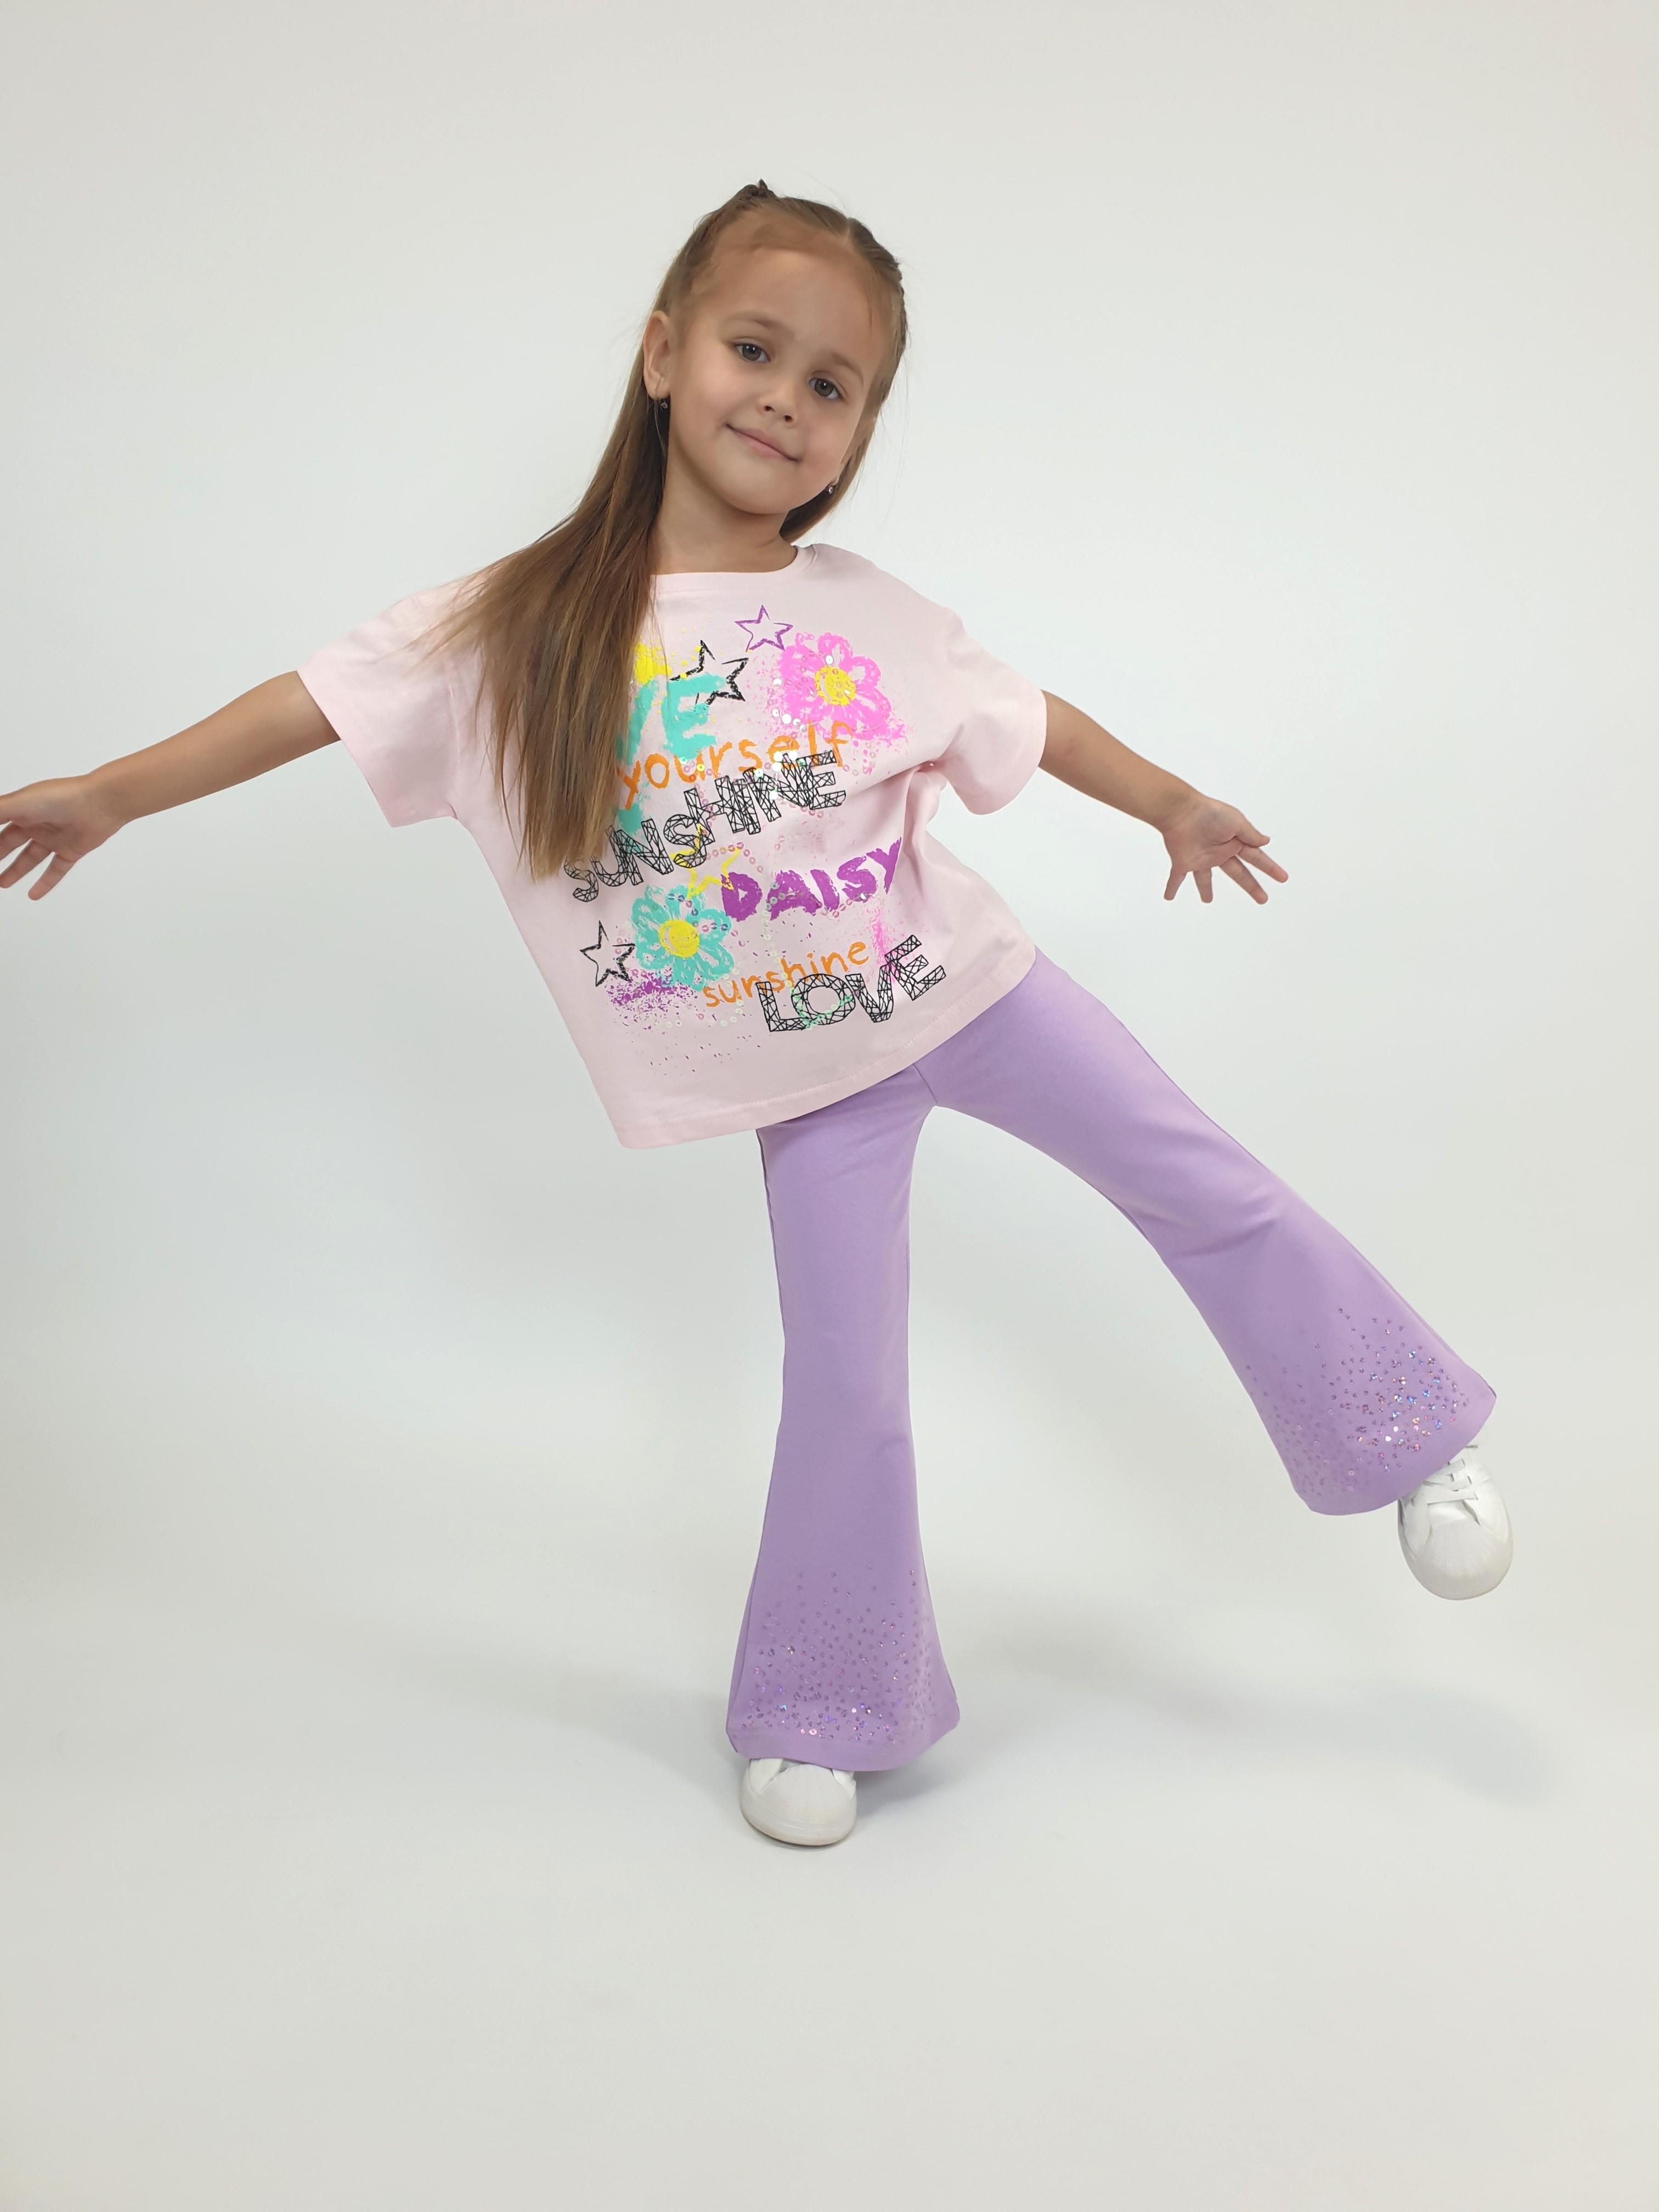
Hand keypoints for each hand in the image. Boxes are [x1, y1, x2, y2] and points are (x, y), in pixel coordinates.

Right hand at [0, 775, 126, 899]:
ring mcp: (54, 837)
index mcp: (21, 809)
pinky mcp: (72, 850)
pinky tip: (33, 895)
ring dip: (15, 871)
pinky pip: (56, 870)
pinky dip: (45, 883)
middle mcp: (36, 822)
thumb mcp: (18, 804)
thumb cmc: (60, 797)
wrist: (101, 802)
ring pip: (30, 858)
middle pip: (9, 843)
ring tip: (1, 884)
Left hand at [1159, 791, 1287, 904]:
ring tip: (1207, 901)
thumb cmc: (1210, 813)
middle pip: (1238, 874)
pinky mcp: (1183, 862)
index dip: (1270, 869)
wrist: (1182, 812)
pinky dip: (1172, 888)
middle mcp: (1219, 852)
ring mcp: (1201, 858)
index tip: (1283, 878)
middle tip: (1263, 899)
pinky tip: (1168, 897)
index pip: (1257, 859)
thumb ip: (1250, 834)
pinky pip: (1176, 878)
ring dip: (1205, 889)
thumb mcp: (1237, 822)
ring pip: (1205, 879)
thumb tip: (1267, 841)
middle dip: (1251, 886)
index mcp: (1235, 842)